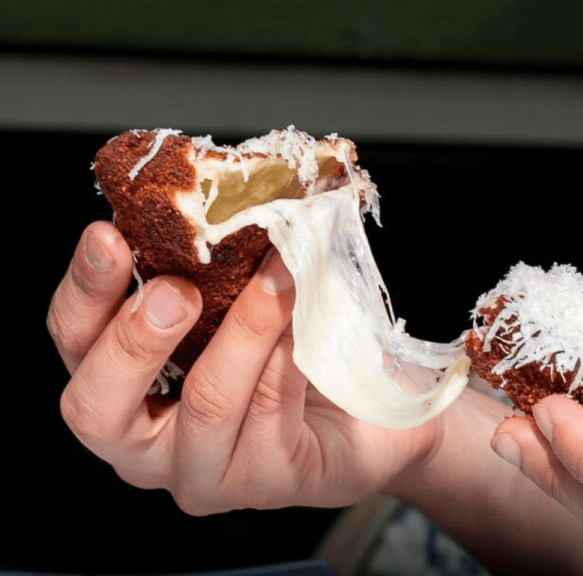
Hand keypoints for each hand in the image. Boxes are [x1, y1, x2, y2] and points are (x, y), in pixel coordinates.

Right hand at [47, 222, 437, 513]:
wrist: (377, 413)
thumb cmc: (294, 354)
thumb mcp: (241, 307)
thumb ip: (213, 275)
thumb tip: (223, 202)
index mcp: (124, 390)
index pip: (75, 343)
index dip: (86, 290)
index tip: (108, 236)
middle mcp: (149, 444)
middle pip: (96, 407)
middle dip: (133, 339)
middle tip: (177, 289)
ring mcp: (206, 473)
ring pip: (206, 401)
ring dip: (245, 328)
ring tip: (278, 274)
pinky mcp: (269, 481)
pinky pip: (271, 410)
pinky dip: (288, 352)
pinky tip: (305, 319)